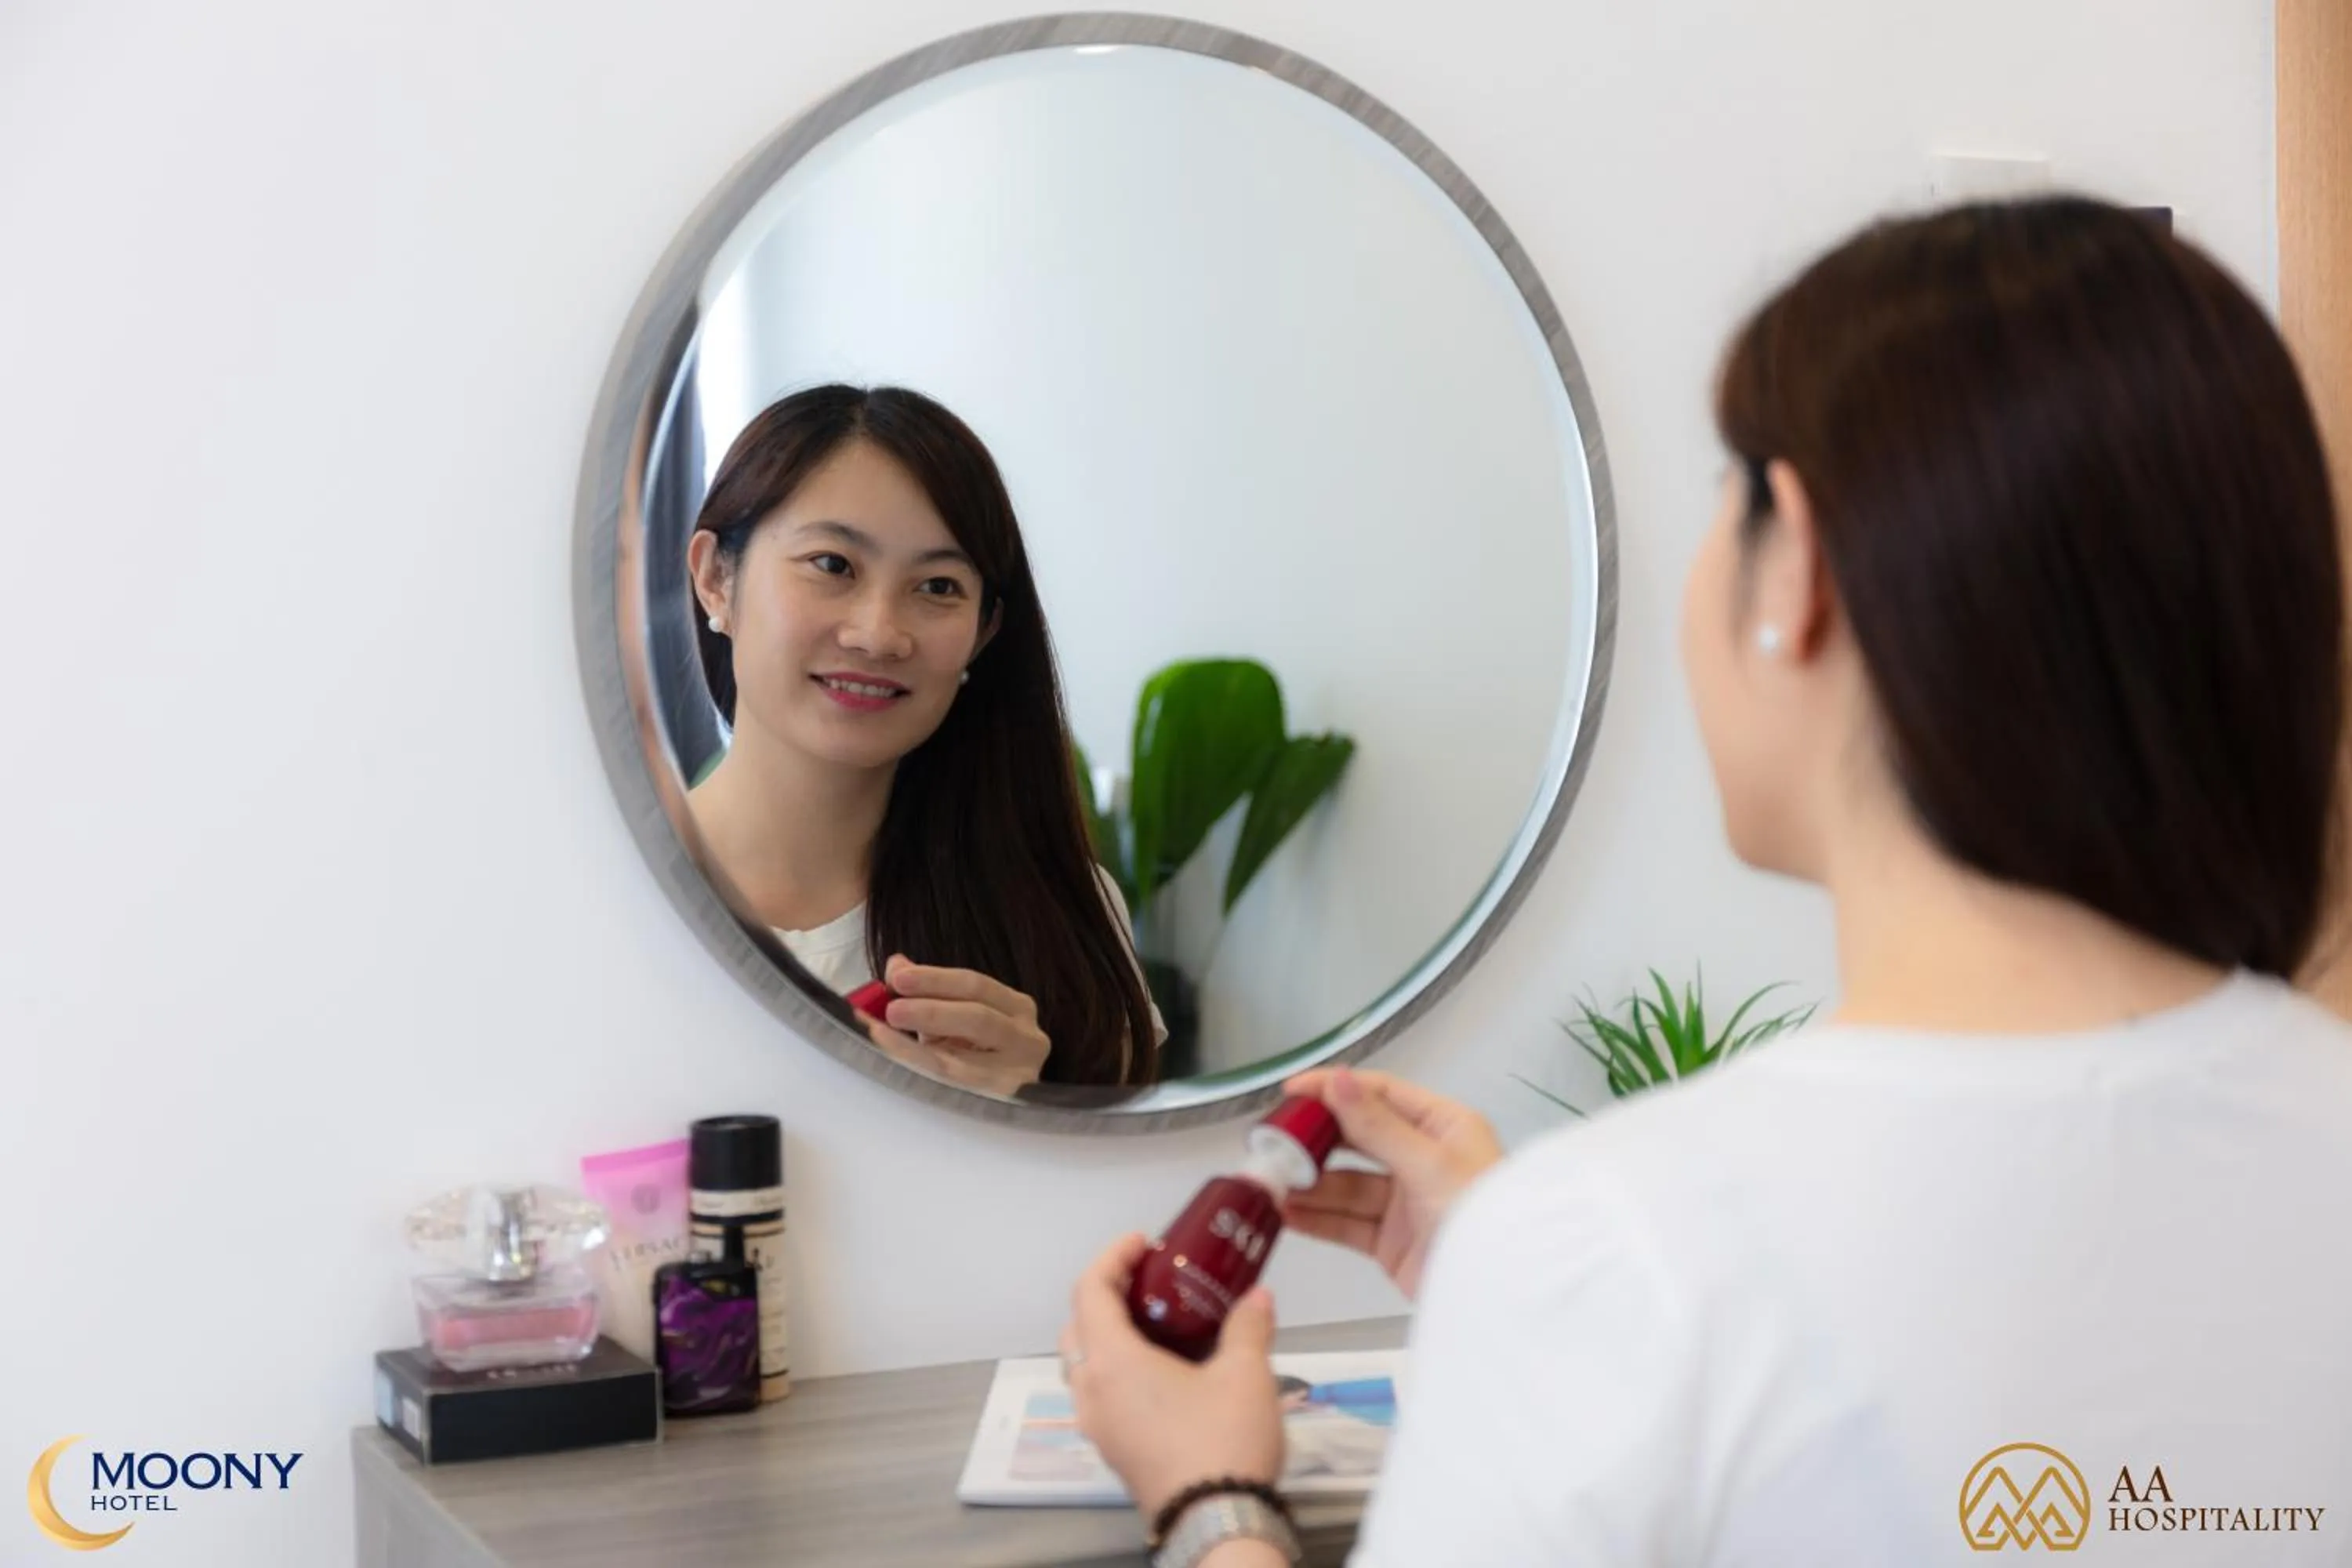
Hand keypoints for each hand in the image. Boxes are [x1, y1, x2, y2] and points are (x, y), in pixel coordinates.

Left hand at [860, 955, 1050, 1096]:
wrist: (998, 1104)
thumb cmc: (972, 1054)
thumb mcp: (953, 1016)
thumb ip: (927, 990)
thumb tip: (896, 965)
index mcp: (1017, 1007)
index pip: (976, 986)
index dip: (935, 979)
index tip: (897, 976)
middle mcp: (1026, 1039)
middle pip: (978, 1019)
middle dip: (930, 1011)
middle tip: (892, 1008)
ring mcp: (1016, 1076)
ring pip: (962, 1062)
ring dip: (916, 1048)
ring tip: (882, 1035)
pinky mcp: (998, 1108)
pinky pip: (949, 1092)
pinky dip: (917, 1077)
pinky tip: (892, 1068)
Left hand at [1060, 1234, 1284, 1520]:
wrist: (1219, 1522)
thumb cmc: (1223, 1439)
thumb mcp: (1245, 1374)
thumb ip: (1248, 1326)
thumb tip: (1258, 1296)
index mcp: (1111, 1362)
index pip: (1089, 1291)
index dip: (1112, 1257)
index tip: (1144, 1242)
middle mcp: (1091, 1392)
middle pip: (1078, 1327)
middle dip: (1107, 1295)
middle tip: (1150, 1281)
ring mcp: (1098, 1426)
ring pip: (1084, 1366)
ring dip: (1110, 1336)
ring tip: (1159, 1325)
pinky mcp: (1114, 1451)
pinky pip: (1101, 1395)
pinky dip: (1118, 1370)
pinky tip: (1165, 1371)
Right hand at [1278, 1066, 1502, 1299]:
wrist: (1503, 1293)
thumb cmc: (1481, 1216)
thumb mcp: (1429, 1164)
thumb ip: (1377, 1126)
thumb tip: (1337, 1080)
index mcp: (1443, 1126)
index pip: (1381, 1094)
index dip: (1335, 1089)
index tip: (1292, 1091)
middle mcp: (1423, 1159)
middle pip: (1359, 1140)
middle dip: (1315, 1141)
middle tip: (1272, 1141)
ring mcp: (1405, 1203)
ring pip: (1347, 1185)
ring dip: (1310, 1185)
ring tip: (1271, 1183)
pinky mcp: (1392, 1242)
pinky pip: (1347, 1224)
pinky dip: (1317, 1220)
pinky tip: (1287, 1214)